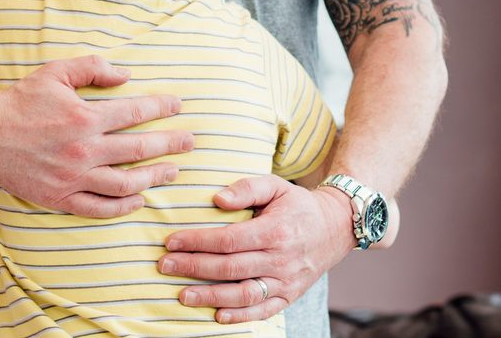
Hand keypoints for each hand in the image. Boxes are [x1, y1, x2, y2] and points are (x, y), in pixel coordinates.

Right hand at [0, 54, 193, 216]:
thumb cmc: (21, 100)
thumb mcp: (55, 72)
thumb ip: (93, 67)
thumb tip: (127, 75)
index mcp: (84, 117)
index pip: (135, 113)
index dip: (161, 109)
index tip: (179, 106)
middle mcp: (82, 149)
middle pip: (138, 149)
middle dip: (170, 144)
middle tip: (190, 141)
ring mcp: (71, 177)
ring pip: (124, 183)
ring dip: (153, 178)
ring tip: (172, 172)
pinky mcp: (59, 197)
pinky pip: (98, 208)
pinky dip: (122, 207)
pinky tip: (138, 199)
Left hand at [157, 175, 354, 323]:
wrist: (336, 227)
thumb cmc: (298, 205)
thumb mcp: (276, 186)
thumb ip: (247, 188)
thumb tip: (217, 200)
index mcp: (275, 230)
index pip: (229, 239)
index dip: (197, 241)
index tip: (171, 241)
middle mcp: (281, 258)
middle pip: (230, 267)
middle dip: (193, 267)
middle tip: (164, 265)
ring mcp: (286, 281)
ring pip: (243, 294)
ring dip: (210, 296)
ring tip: (182, 295)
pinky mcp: (289, 295)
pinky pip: (263, 310)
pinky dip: (240, 315)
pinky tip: (217, 315)